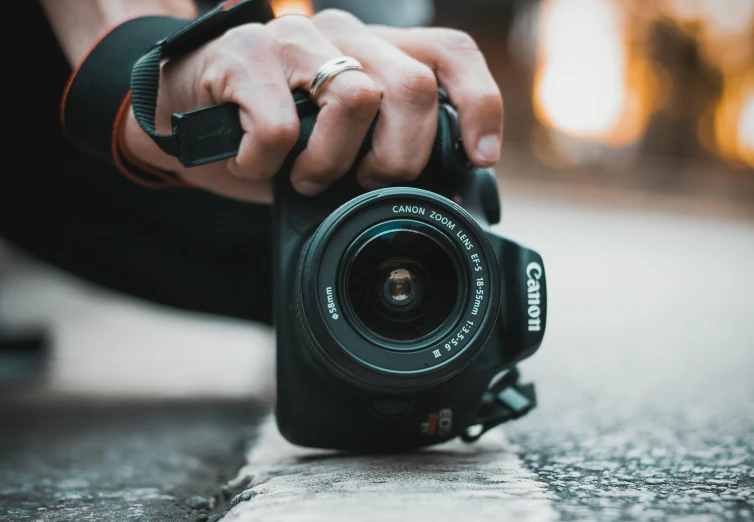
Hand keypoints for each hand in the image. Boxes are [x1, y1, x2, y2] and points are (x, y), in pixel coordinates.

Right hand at [123, 9, 502, 201]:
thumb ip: (387, 146)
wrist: (182, 106)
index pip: (451, 54)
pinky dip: (267, 166)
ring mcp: (293, 40)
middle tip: (364, 183)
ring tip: (305, 178)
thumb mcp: (341, 137)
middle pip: (413, 85)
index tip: (478, 157)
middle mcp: (343, 34)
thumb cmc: (271, 128)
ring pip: (356, 98)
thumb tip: (446, 191)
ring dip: (332, 163)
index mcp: (377, 49)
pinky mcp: (242, 57)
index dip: (478, 104)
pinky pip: (279, 128)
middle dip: (398, 157)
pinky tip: (254, 165)